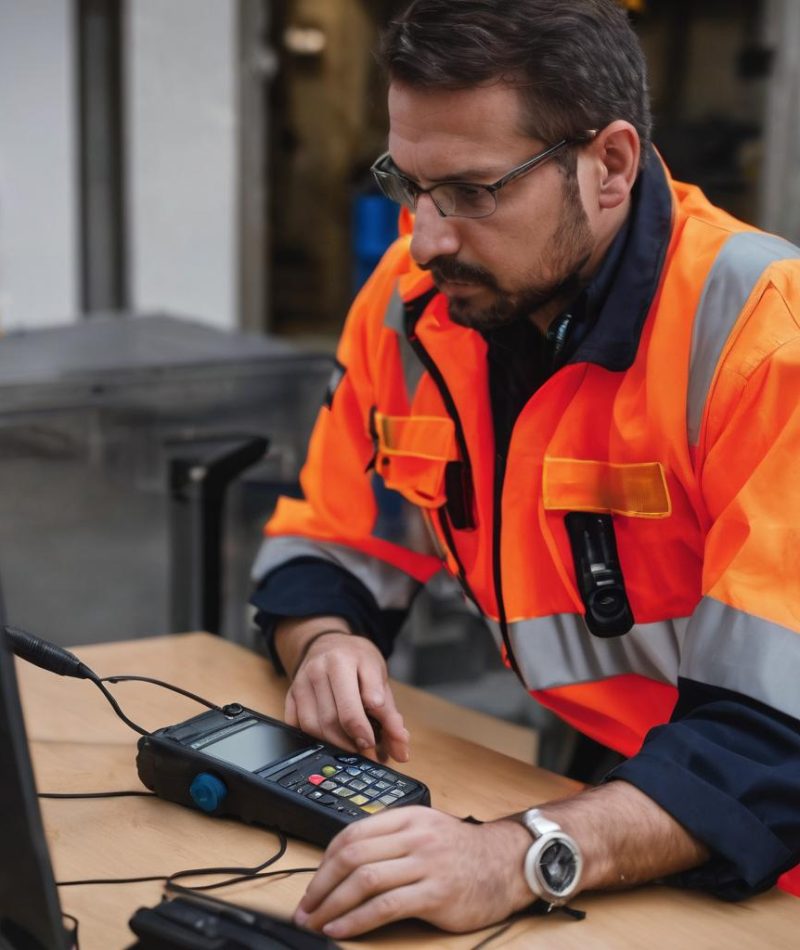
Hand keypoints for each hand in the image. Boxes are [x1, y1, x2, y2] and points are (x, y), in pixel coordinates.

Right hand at [283, 625, 409, 762]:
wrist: (329, 643)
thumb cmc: (358, 662)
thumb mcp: (380, 679)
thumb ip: (391, 715)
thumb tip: (401, 750)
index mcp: (345, 660)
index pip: (355, 704)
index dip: (365, 730)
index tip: (373, 743)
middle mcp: (320, 668)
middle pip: (333, 718)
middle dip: (350, 741)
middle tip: (365, 750)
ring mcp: (302, 681)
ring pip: (314, 725)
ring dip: (333, 743)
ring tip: (350, 745)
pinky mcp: (290, 693)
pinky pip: (298, 725)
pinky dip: (314, 738)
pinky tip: (330, 738)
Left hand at [293, 807, 532, 938]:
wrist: (507, 863)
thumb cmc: (462, 851)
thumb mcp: (425, 830)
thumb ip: (391, 838)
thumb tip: (345, 861)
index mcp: (407, 817)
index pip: (352, 833)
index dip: (324, 861)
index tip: (312, 884)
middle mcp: (414, 836)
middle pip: (352, 855)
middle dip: (320, 885)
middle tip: (305, 908)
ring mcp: (426, 863)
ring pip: (364, 879)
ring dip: (332, 905)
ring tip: (316, 923)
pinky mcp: (436, 893)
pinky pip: (386, 906)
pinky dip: (357, 920)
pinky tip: (342, 930)